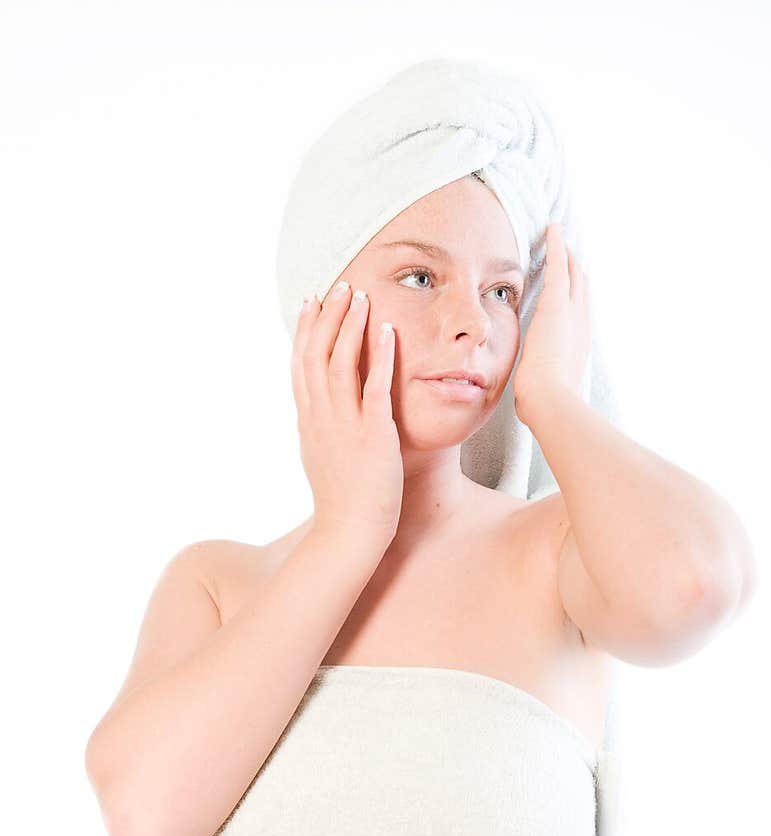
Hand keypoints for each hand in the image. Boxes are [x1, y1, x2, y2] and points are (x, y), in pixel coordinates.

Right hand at [291, 282, 403, 541]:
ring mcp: (345, 426)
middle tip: (339, 285)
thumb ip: (318, 429)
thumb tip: (311, 413)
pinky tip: (387, 331)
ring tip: (360, 296)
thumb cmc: (343, 502)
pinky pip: (375, 387)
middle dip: (328, 317)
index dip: (306, 329)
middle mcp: (321, 418)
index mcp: (308, 421)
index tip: (312, 301)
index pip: (301, 364)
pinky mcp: (373, 436)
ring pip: (340, 363)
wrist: (351, 533)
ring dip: (350, 326)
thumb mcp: (321, 457)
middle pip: (316, 354)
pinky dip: (379, 356)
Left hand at [513, 222, 592, 415]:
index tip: (570, 287)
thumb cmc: (545, 404)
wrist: (551, 401)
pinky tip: (552, 229)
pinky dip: (557, 247)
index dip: (574, 298)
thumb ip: (538, 389)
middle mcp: (581, 326)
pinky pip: (559, 266)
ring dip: (567, 254)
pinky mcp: (557, 304)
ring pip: (573, 274)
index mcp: (577, 346)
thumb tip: (528, 406)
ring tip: (559, 235)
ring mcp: (572, 313)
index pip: (577, 315)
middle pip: (582, 289)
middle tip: (570, 251)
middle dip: (576, 270)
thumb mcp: (544, 393)